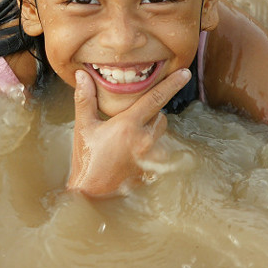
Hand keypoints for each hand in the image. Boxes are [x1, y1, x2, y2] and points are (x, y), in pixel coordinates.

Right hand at [66, 67, 191, 196]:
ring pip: (159, 134)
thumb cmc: (87, 160)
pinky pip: (157, 153)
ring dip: (150, 131)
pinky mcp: (153, 170)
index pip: (156, 98)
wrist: (91, 194)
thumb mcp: (84, 127)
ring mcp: (151, 157)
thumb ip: (85, 99)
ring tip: (129, 138)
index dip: (172, 84)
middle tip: (131, 119)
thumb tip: (82, 75)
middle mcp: (144, 140)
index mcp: (129, 125)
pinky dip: (148, 149)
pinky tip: (131, 155)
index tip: (185, 73)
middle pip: (160, 116)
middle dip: (150, 114)